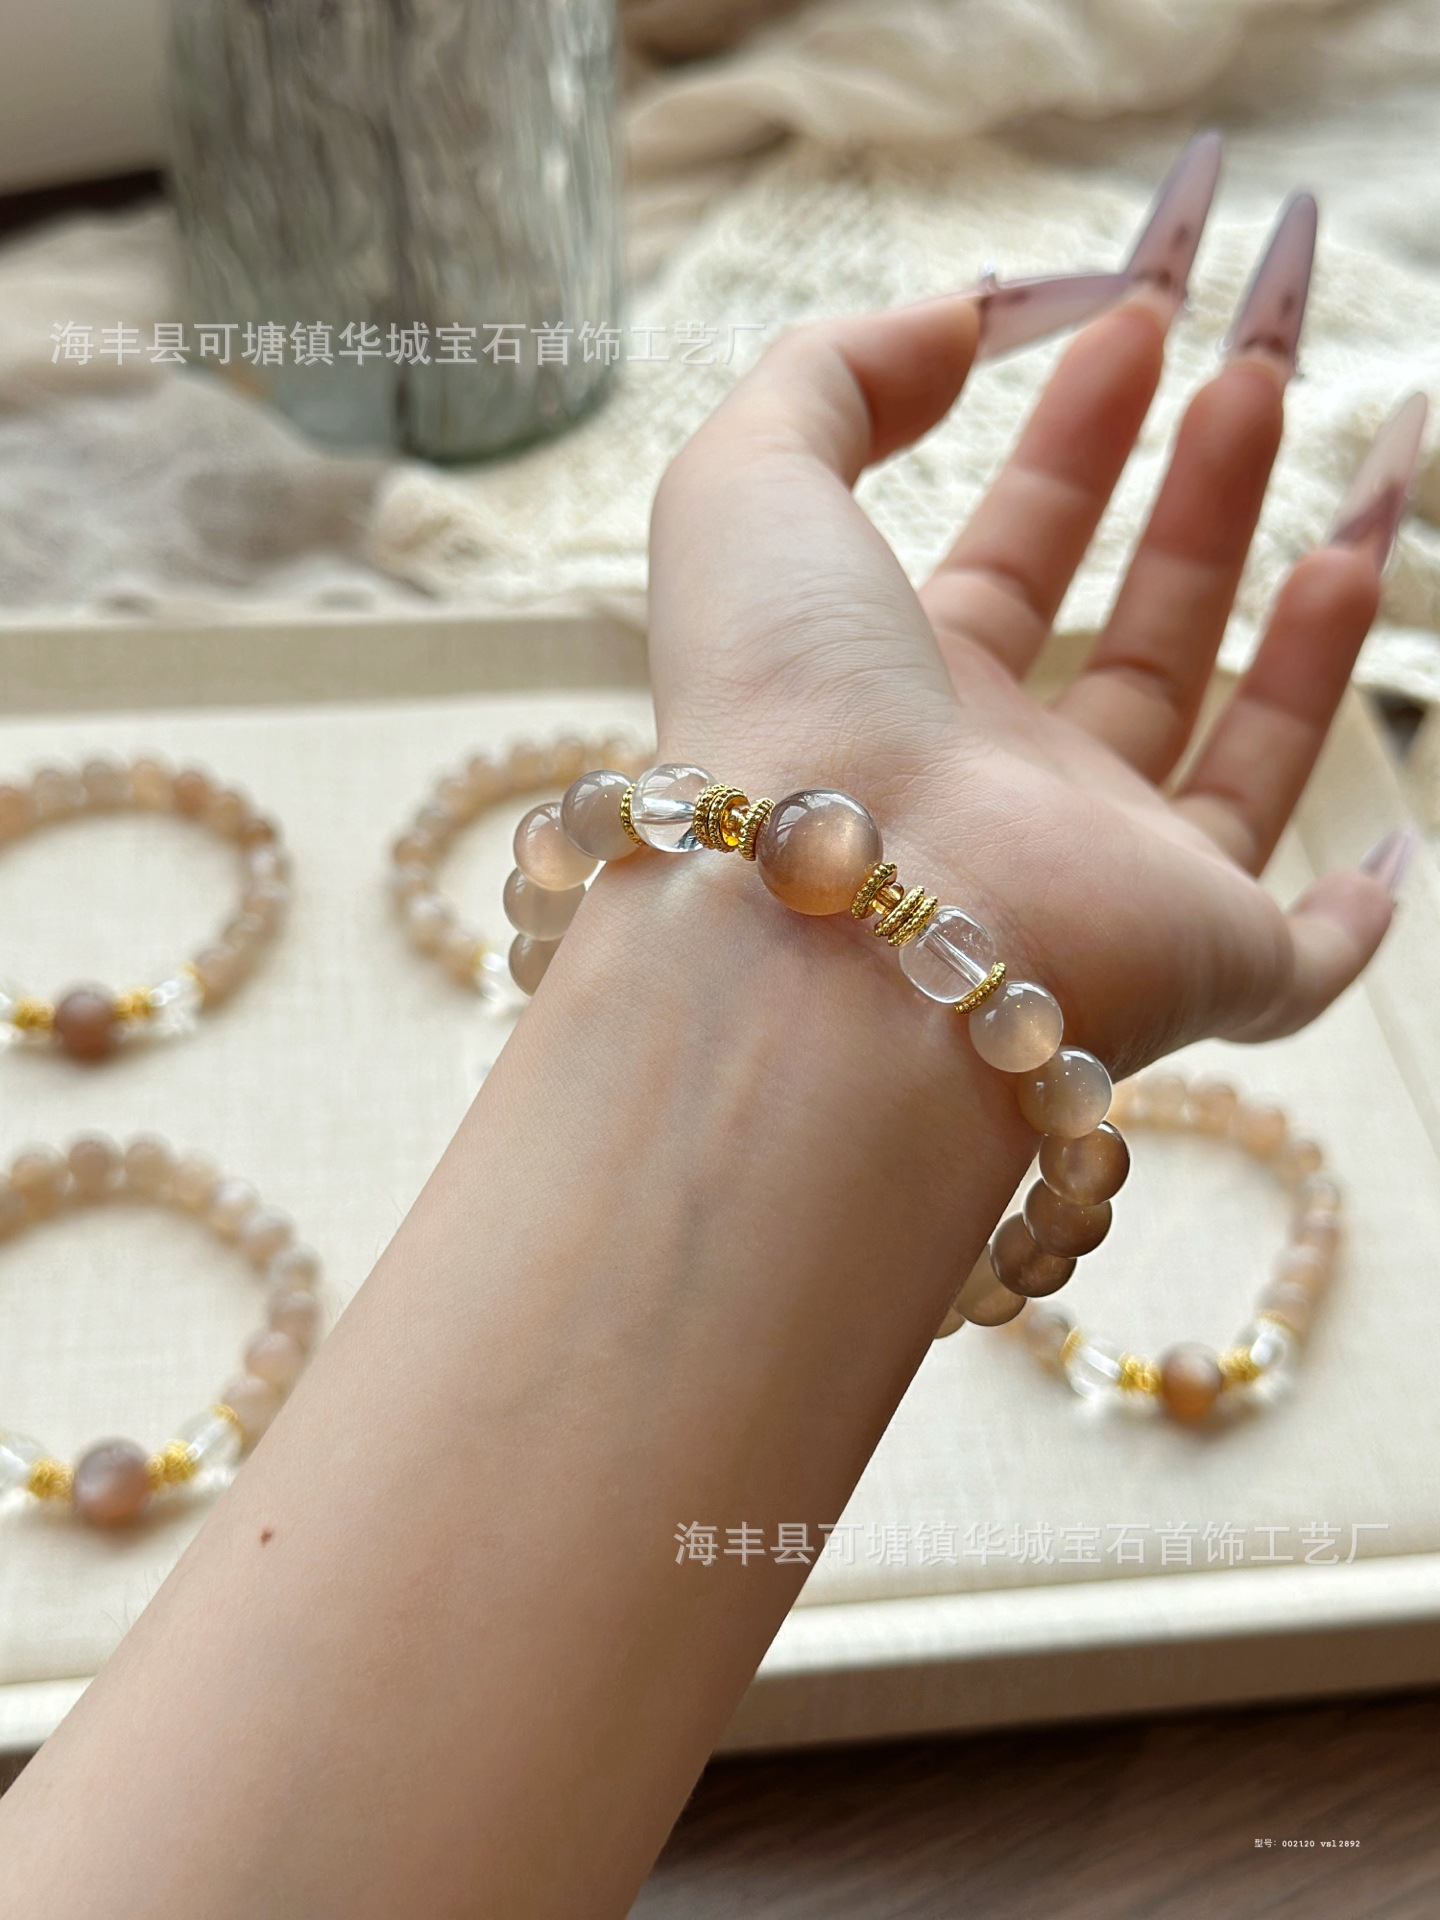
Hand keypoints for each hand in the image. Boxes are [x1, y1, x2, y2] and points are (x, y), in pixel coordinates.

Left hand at [646, 206, 1421, 1074]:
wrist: (838, 919)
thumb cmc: (784, 700)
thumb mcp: (750, 482)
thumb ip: (832, 376)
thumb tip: (956, 319)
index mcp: (902, 692)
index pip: (1011, 554)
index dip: (1073, 438)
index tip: (1137, 316)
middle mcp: (1009, 792)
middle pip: (1136, 637)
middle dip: (1200, 499)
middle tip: (1258, 372)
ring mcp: (1111, 884)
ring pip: (1237, 757)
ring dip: (1305, 629)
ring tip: (1371, 478)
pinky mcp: (1205, 968)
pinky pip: (1297, 960)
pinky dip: (1353, 913)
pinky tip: (1389, 846)